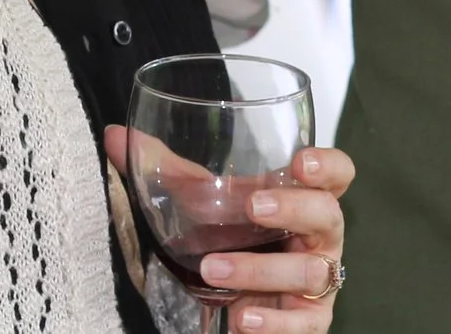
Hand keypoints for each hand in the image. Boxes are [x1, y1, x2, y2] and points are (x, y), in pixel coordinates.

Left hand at [105, 127, 353, 332]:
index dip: (328, 165)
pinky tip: (242, 318)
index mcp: (305, 199)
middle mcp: (321, 238)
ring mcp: (319, 282)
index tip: (300, 161)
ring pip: (310, 273)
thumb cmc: (234, 240)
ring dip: (261, 270)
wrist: (244, 302)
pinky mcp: (310, 322)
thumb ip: (166, 170)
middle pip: (328, 216)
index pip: (338, 174)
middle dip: (294, 209)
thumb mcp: (203, 205)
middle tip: (253, 208)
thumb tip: (113, 136)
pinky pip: (303, 325)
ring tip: (214, 270)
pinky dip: (273, 323)